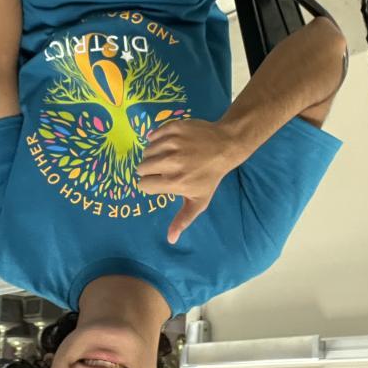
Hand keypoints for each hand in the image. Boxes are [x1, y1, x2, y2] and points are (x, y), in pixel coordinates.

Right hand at [137, 119, 241, 243]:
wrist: (225, 146)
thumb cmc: (210, 176)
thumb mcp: (199, 200)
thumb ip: (182, 219)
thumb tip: (170, 240)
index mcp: (174, 182)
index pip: (144, 184)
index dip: (151, 184)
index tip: (161, 182)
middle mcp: (170, 162)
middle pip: (142, 167)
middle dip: (149, 169)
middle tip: (164, 169)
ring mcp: (171, 143)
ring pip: (146, 151)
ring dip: (153, 154)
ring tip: (169, 156)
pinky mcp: (172, 128)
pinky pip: (152, 135)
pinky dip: (157, 139)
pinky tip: (170, 144)